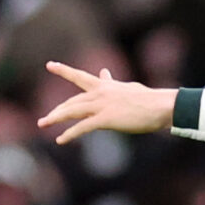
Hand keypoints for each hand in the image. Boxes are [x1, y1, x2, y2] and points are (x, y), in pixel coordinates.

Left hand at [39, 62, 174, 144]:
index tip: (50, 65)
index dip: (64, 71)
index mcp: (106, 86)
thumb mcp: (130, 88)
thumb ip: (114, 83)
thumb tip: (106, 74)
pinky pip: (82, 127)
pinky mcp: (105, 119)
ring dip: (55, 118)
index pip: (81, 76)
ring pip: (71, 111)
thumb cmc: (152, 99)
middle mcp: (100, 93)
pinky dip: (69, 134)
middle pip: (72, 101)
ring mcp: (101, 106)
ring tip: (43, 124)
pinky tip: (60, 140)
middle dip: (57, 110)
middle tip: (45, 119)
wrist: (162, 106)